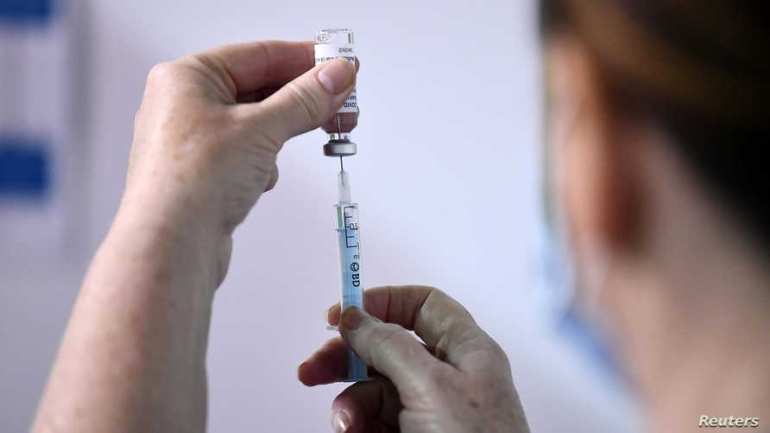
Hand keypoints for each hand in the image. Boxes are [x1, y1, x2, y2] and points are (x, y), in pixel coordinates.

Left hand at [122, 41, 356, 285]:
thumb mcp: (260, 129)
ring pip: (257, 122)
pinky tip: (267, 176)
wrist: (169, 249)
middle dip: (305, 98)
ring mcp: (194, 140)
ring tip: (320, 134)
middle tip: (344, 103)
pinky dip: (266, 160)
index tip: (341, 66)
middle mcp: (185, 104)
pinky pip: (248, 151)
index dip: (306, 60)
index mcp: (187, 78)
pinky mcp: (205, 173)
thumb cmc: (190, 184)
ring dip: (288, 130)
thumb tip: (336, 76)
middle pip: (260, 87)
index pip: (259, 55)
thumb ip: (304, 99)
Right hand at [299, 286, 529, 432]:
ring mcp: (431, 412)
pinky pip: (374, 422)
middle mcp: (449, 376)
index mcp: (466, 351)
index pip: (424, 305)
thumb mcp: (430, 386)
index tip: (343, 313)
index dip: (384, 302)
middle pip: (388, 348)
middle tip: (312, 369)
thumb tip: (355, 316)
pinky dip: (357, 426)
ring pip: (374, 390)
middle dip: (347, 357)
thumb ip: (389, 345)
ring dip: (349, 404)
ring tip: (343, 425)